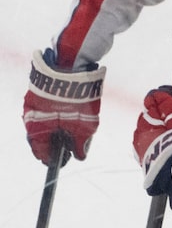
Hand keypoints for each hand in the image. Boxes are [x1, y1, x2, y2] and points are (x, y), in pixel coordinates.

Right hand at [23, 49, 105, 164]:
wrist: (72, 65)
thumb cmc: (79, 95)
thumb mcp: (86, 123)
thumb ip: (81, 141)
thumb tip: (79, 156)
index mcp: (36, 126)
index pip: (39, 150)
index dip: (51, 158)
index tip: (61, 162)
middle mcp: (30, 117)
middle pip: (40, 138)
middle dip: (53, 145)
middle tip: (68, 150)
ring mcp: (33, 105)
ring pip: (42, 124)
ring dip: (54, 131)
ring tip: (69, 134)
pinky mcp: (38, 95)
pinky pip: (43, 112)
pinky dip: (53, 118)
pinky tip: (65, 119)